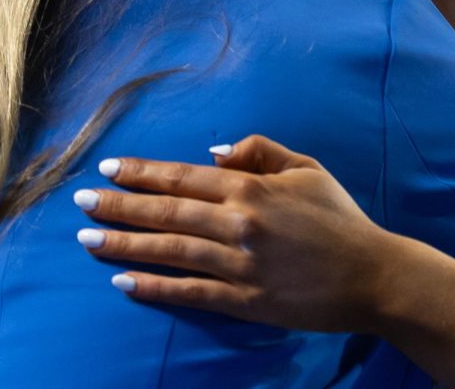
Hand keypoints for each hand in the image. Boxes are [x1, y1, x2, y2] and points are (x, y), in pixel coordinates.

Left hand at [73, 134, 399, 332]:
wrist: (373, 275)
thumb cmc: (340, 218)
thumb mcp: (307, 168)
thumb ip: (259, 152)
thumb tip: (212, 152)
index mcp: (251, 188)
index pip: (182, 177)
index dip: (141, 172)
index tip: (108, 168)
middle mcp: (238, 224)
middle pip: (165, 212)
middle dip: (118, 205)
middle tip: (80, 202)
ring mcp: (239, 265)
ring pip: (169, 250)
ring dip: (124, 243)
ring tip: (87, 239)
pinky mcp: (245, 302)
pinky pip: (190, 292)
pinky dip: (154, 286)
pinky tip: (123, 281)